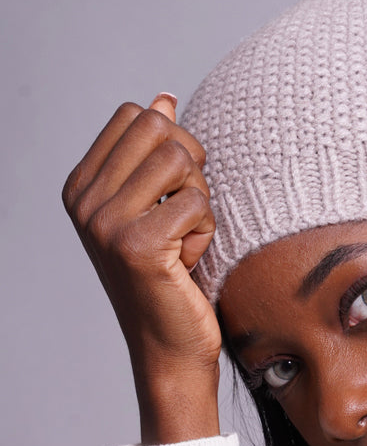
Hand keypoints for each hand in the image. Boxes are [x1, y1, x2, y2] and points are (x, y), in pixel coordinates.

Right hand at [63, 94, 221, 441]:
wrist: (170, 348)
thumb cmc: (172, 278)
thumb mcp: (158, 208)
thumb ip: (155, 154)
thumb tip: (164, 97)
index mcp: (81, 186)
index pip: (137, 115)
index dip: (173, 146)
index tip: (169, 196)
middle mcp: (85, 201)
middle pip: (160, 128)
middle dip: (190, 169)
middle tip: (184, 217)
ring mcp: (105, 222)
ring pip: (180, 161)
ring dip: (200, 201)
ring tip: (184, 240)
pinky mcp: (137, 244)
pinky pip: (197, 204)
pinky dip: (206, 232)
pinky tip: (187, 263)